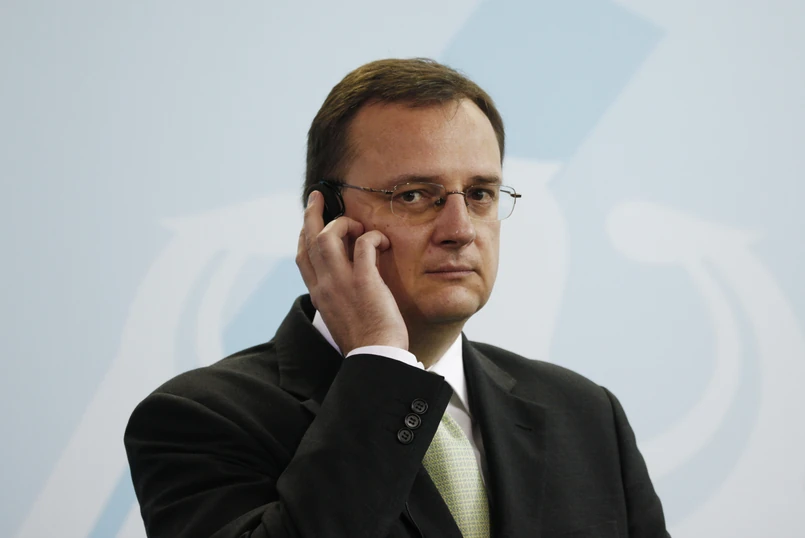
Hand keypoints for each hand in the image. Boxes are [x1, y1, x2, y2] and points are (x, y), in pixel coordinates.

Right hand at [296, 191, 408, 353]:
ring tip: (359, 225)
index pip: (302, 258)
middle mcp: (324, 285)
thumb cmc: (366, 342)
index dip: (304, 235)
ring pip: (328, 236)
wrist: (375, 359)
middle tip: (318, 196)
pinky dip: (373, 237)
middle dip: (312, 214)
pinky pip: (364, 244)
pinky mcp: (364, 281)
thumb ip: (341, 297)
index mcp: (319, 295)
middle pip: (309, 240)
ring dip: (344, 224)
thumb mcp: (343, 318)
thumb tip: (352, 280)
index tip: (310, 223)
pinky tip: (382, 242)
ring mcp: (341, 282)